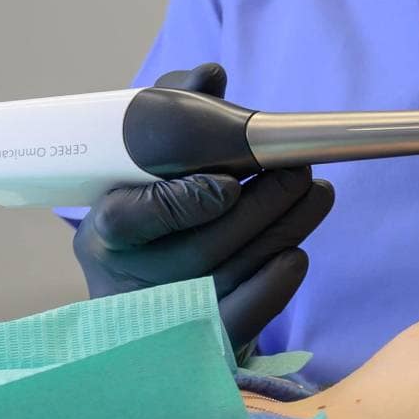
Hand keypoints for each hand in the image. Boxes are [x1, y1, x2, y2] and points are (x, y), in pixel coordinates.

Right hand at [71, 62, 335, 352]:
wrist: (142, 310)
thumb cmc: (151, 218)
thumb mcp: (145, 168)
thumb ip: (174, 116)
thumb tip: (211, 76)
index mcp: (104, 232)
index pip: (130, 219)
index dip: (180, 203)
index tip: (226, 183)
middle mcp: (128, 280)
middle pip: (200, 247)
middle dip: (261, 204)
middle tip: (298, 169)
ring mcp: (166, 318)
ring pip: (233, 274)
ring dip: (284, 229)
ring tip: (315, 193)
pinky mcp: (204, 343)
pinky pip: (246, 317)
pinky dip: (278, 282)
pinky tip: (297, 250)